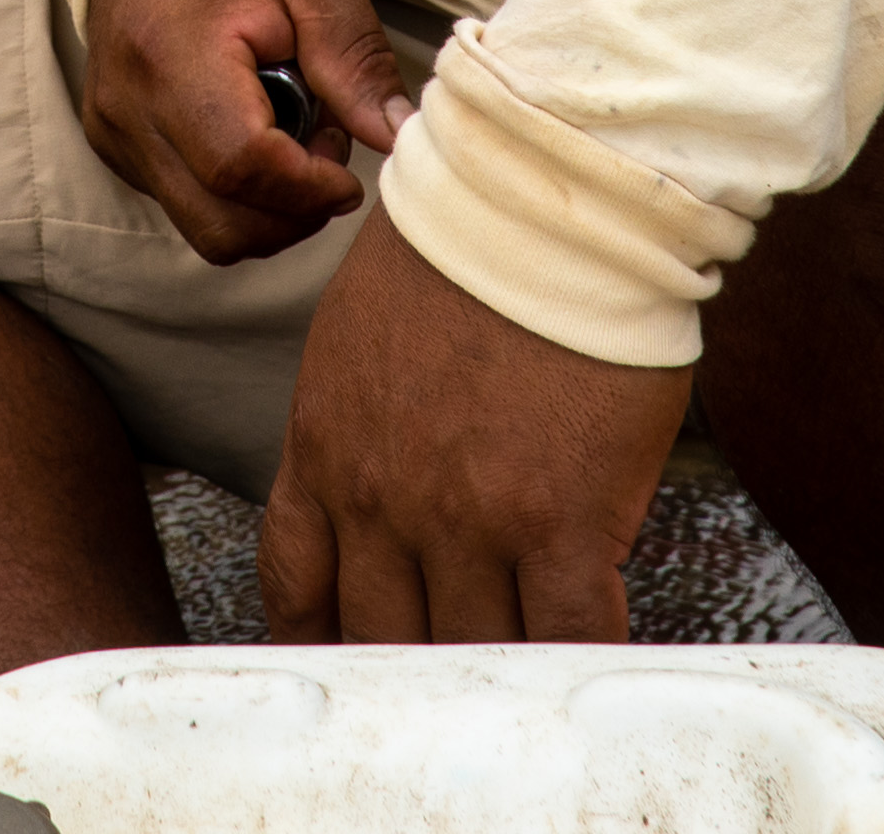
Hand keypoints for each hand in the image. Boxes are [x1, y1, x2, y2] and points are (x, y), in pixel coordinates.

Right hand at [74, 0, 419, 263]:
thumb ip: (355, 59)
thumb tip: (395, 138)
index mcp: (172, 52)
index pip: (241, 166)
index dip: (310, 188)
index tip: (350, 170)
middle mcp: (127, 104)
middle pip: (221, 223)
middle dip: (294, 210)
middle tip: (326, 143)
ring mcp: (112, 129)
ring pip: (203, 227)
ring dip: (266, 205)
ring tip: (292, 130)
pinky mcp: (113, 141)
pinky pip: (182, 202)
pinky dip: (232, 190)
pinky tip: (253, 127)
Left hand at [262, 216, 686, 642]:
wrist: (545, 196)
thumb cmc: (466, 241)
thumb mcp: (359, 337)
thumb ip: (361, 431)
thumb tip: (396, 500)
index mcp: (326, 449)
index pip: (299, 587)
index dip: (323, 642)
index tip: (348, 661)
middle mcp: (384, 499)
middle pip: (383, 638)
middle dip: (412, 670)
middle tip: (444, 689)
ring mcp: (470, 518)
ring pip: (471, 652)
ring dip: (496, 674)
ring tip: (521, 684)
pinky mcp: (561, 520)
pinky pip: (566, 634)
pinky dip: (575, 661)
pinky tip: (584, 663)